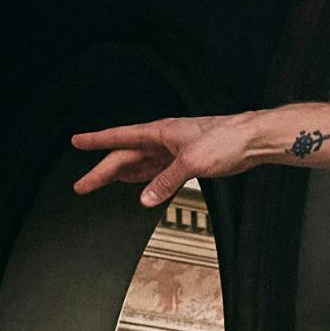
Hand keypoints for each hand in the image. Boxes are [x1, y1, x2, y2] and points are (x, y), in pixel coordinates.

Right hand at [72, 114, 248, 205]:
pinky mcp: (186, 163)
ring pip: (140, 165)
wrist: (252, 140)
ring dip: (120, 176)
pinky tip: (139, 187)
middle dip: (102, 171)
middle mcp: (163, 140)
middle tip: (82, 185)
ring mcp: (174, 152)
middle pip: (125, 157)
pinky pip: (158, 173)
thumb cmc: (226, 138)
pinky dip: (145, 181)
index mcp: (160, 132)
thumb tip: (145, 198)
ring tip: (100, 184)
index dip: (96, 141)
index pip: (119, 137)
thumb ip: (166, 181)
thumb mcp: (192, 162)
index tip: (77, 142)